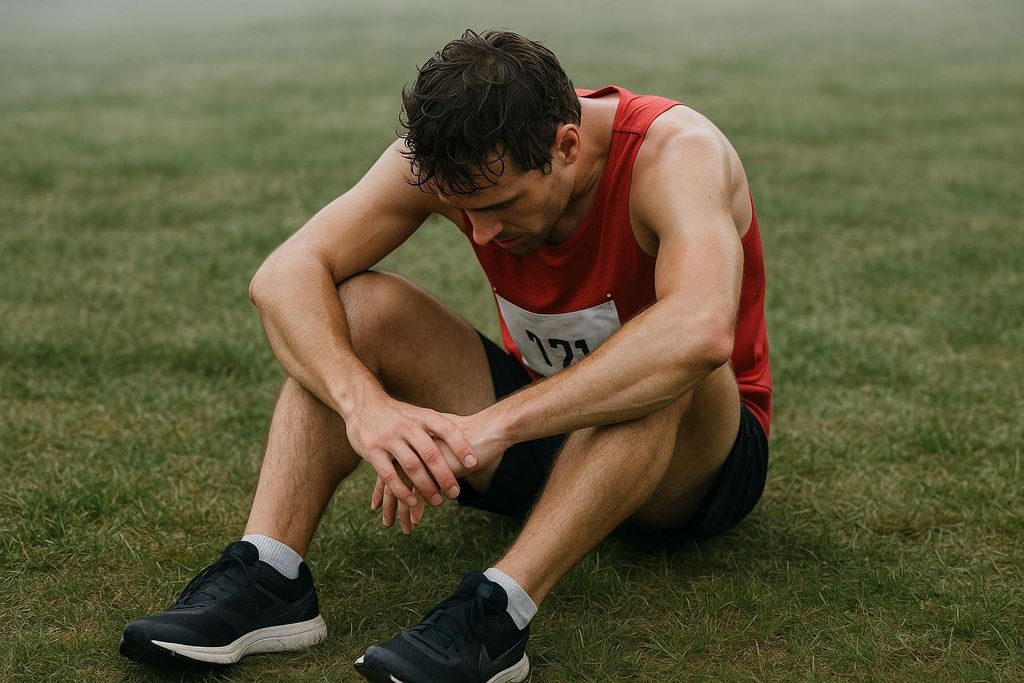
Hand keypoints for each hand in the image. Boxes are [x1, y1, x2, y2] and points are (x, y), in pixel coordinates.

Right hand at [345, 392, 477, 510]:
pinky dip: (402, 491)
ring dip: (426, 486)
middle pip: (430, 453)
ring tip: (437, 502)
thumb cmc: (397, 414)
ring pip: (411, 466)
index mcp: (422, 416)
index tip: (473, 463)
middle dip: (445, 475)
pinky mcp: (372, 451)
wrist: (362, 402)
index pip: (446, 429)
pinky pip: (389, 475)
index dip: (460, 446)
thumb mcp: (418, 414)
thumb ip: (437, 427)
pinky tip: (413, 502)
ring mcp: (388, 438)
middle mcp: (406, 426)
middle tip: (455, 493)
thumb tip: (468, 440)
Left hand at [371, 408, 512, 532]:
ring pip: (403, 488)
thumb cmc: (471, 433)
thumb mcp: (445, 441)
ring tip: (402, 528)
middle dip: (388, 503)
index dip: (383, 488)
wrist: (490, 429)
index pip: (390, 467)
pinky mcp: (434, 469)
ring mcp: (422, 458)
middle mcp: (412, 448)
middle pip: (392, 479)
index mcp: (411, 440)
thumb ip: (434, 453)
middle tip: (386, 521)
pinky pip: (419, 492)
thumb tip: (428, 468)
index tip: (378, 504)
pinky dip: (415, 509)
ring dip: (400, 511)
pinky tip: (415, 522)